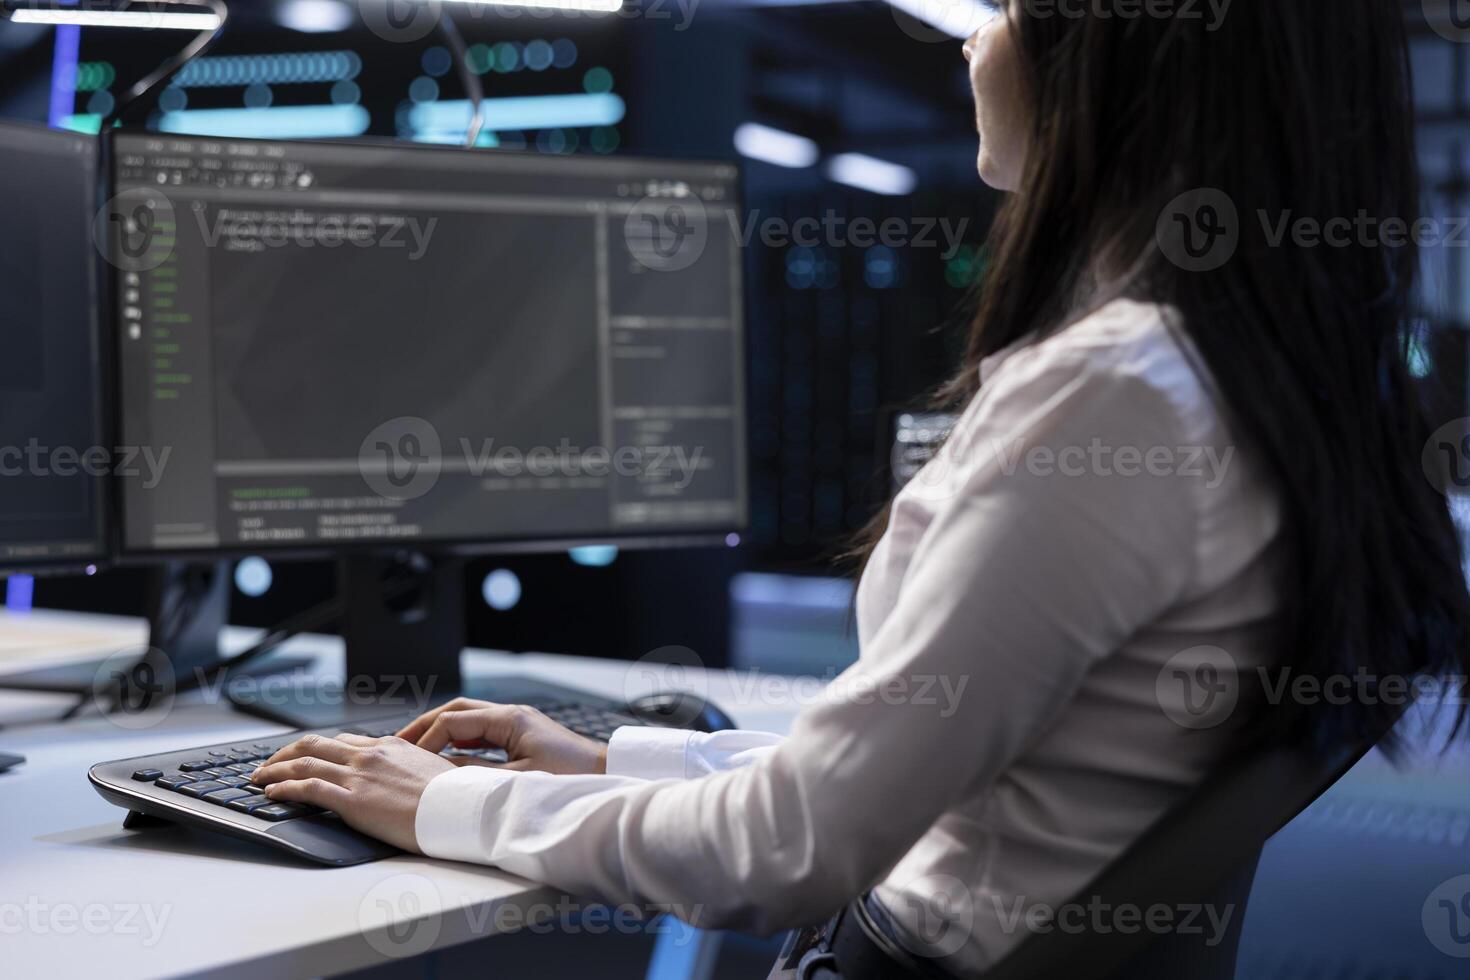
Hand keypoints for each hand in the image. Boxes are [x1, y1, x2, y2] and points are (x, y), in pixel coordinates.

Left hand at [250, 734, 454, 852]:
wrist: (459, 807)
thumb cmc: (453, 796)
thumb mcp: (434, 771)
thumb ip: (412, 769)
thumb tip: (409, 778)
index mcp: (390, 746)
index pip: (344, 741)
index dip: (318, 748)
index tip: (306, 755)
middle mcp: (370, 755)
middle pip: (315, 744)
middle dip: (286, 752)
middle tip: (270, 761)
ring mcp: (359, 775)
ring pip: (304, 762)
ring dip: (275, 768)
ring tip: (259, 776)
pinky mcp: (352, 800)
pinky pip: (308, 788)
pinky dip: (284, 787)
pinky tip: (272, 792)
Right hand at [396, 698, 608, 775]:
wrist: (605, 777)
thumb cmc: (569, 778)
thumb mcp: (514, 781)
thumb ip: (473, 773)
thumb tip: (437, 771)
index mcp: (509, 718)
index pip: (453, 719)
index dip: (426, 739)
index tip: (409, 760)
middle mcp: (512, 715)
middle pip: (456, 711)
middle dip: (425, 727)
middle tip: (397, 744)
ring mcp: (517, 724)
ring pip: (467, 721)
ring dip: (441, 733)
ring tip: (414, 751)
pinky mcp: (522, 737)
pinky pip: (481, 733)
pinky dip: (459, 742)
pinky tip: (446, 757)